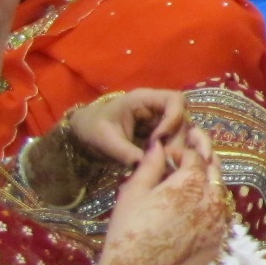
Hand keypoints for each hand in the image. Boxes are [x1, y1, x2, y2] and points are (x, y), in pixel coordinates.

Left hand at [66, 89, 187, 166]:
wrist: (82, 135)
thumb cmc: (91, 130)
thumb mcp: (105, 141)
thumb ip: (126, 152)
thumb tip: (146, 165)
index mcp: (143, 99)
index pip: (175, 100)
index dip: (174, 119)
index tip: (159, 139)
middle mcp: (156, 107)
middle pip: (183, 117)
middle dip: (177, 139)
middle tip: (164, 158)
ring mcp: (159, 120)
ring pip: (182, 131)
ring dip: (177, 147)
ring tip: (162, 163)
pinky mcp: (159, 133)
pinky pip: (174, 140)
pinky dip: (172, 152)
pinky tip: (161, 163)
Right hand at [93, 128, 228, 264]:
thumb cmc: (129, 230)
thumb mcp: (134, 191)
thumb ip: (151, 164)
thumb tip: (159, 145)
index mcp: (191, 183)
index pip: (195, 156)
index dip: (181, 152)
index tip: (168, 156)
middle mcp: (212, 200)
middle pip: (214, 171)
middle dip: (202, 160)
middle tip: (189, 155)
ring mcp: (220, 222)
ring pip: (220, 193)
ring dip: (208, 183)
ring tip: (191, 182)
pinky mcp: (219, 241)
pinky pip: (220, 217)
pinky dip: (211, 207)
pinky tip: (194, 209)